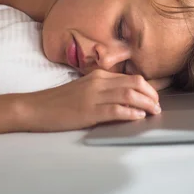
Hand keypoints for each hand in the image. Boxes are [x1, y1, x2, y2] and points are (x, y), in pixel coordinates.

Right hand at [22, 69, 168, 131]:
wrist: (35, 108)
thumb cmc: (59, 102)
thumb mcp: (84, 89)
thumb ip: (104, 90)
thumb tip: (127, 97)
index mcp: (99, 75)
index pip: (132, 77)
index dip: (149, 87)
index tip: (157, 96)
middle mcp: (98, 82)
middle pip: (135, 83)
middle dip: (152, 95)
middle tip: (158, 107)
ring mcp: (93, 96)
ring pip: (129, 95)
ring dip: (146, 104)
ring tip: (154, 112)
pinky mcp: (89, 111)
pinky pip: (116, 110)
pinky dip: (131, 113)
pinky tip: (138, 117)